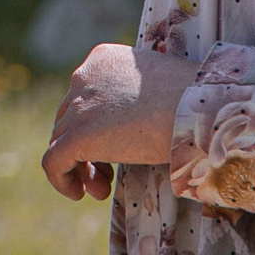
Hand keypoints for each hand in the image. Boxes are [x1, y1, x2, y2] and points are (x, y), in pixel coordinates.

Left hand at [42, 42, 197, 201]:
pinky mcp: (78, 135)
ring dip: (80, 170)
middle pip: (69, 119)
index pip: (85, 97)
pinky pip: (52, 161)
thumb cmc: (195, 100)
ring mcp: (78, 105)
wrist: (201, 107)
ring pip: (61, 141)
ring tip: (100, 191)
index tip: (116, 149)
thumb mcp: (156, 89)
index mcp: (103, 59)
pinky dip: (61, 180)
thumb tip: (130, 128)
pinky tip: (79, 195)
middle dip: (86, 152)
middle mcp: (84, 76)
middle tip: (108, 177)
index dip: (95, 127)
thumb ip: (133, 100)